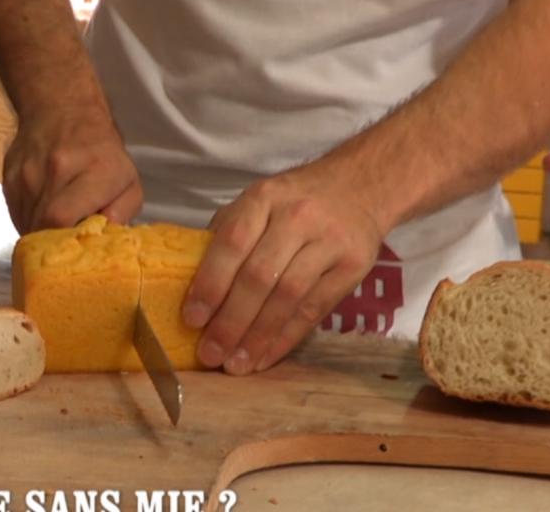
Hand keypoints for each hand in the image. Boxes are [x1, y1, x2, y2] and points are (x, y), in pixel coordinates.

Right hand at [2, 107, 141, 233]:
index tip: (74, 249)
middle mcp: (57, 169)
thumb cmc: (102, 153)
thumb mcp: (129, 182)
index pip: (62, 218)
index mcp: (94, 172)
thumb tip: (102, 239)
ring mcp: (28, 172)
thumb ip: (122, 214)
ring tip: (54, 229)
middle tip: (64, 247)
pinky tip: (41, 214)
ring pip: (25, 222)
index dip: (65, 242)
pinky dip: (28, 221)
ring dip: (38, 234)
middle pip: (41, 225)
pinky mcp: (9, 177)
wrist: (63, 110)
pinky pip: (14, 213)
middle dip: (52, 244)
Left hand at [182, 166, 384, 375]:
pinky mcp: (353, 266)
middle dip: (231, 320)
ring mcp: (329, 241)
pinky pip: (315, 309)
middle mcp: (297, 217)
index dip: (210, 283)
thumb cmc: (295, 201)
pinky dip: (287, 337)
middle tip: (210, 353)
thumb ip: (228, 233)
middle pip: (259, 275)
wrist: (360, 185)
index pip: (232, 243)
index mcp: (264, 198)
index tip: (192, 318)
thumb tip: (189, 282)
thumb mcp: (258, 201)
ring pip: (288, 296)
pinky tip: (266, 357)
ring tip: (236, 364)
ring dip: (258, 336)